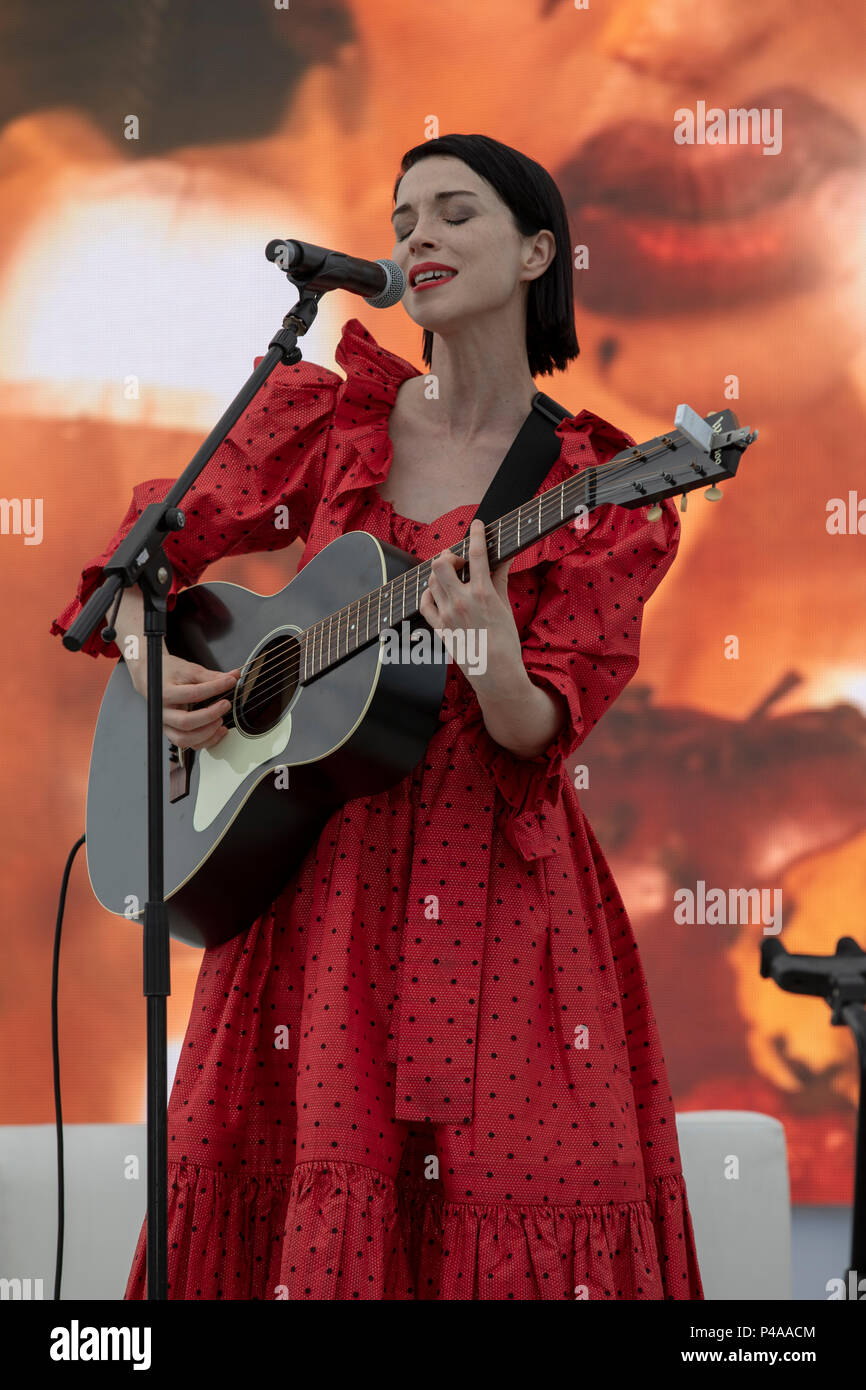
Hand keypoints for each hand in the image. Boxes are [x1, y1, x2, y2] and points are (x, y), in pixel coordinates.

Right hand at [128, 650, 239, 750]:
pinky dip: (205, 741)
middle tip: (225, 705)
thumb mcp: (188, 669)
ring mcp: (166, 725)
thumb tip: (232, 677)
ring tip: (221, 721)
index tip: (230, 682)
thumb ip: (210, 676)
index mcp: (165, 693)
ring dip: (207, 733)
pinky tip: (218, 731)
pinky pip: (188, 744)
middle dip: (210, 715)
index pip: (193, 694)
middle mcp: (163, 712)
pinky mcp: (172, 732)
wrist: (150, 678)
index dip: (215, 688)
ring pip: (185, 739)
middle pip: (186, 722)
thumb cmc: (168, 673)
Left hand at [419, 519, 523, 691]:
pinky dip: (428, 592)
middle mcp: (461, 601)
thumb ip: (500, 579)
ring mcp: (447, 614)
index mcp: (483, 594)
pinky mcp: (439, 627)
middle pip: (441, 564)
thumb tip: (504, 558)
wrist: (495, 673)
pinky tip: (436, 592)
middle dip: (449, 556)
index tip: (477, 524)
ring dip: (440, 573)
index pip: (477, 554)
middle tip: (458, 561)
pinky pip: (424, 602)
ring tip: (451, 576)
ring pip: (431, 580)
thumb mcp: (505, 606)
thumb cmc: (505, 642)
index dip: (476, 534)